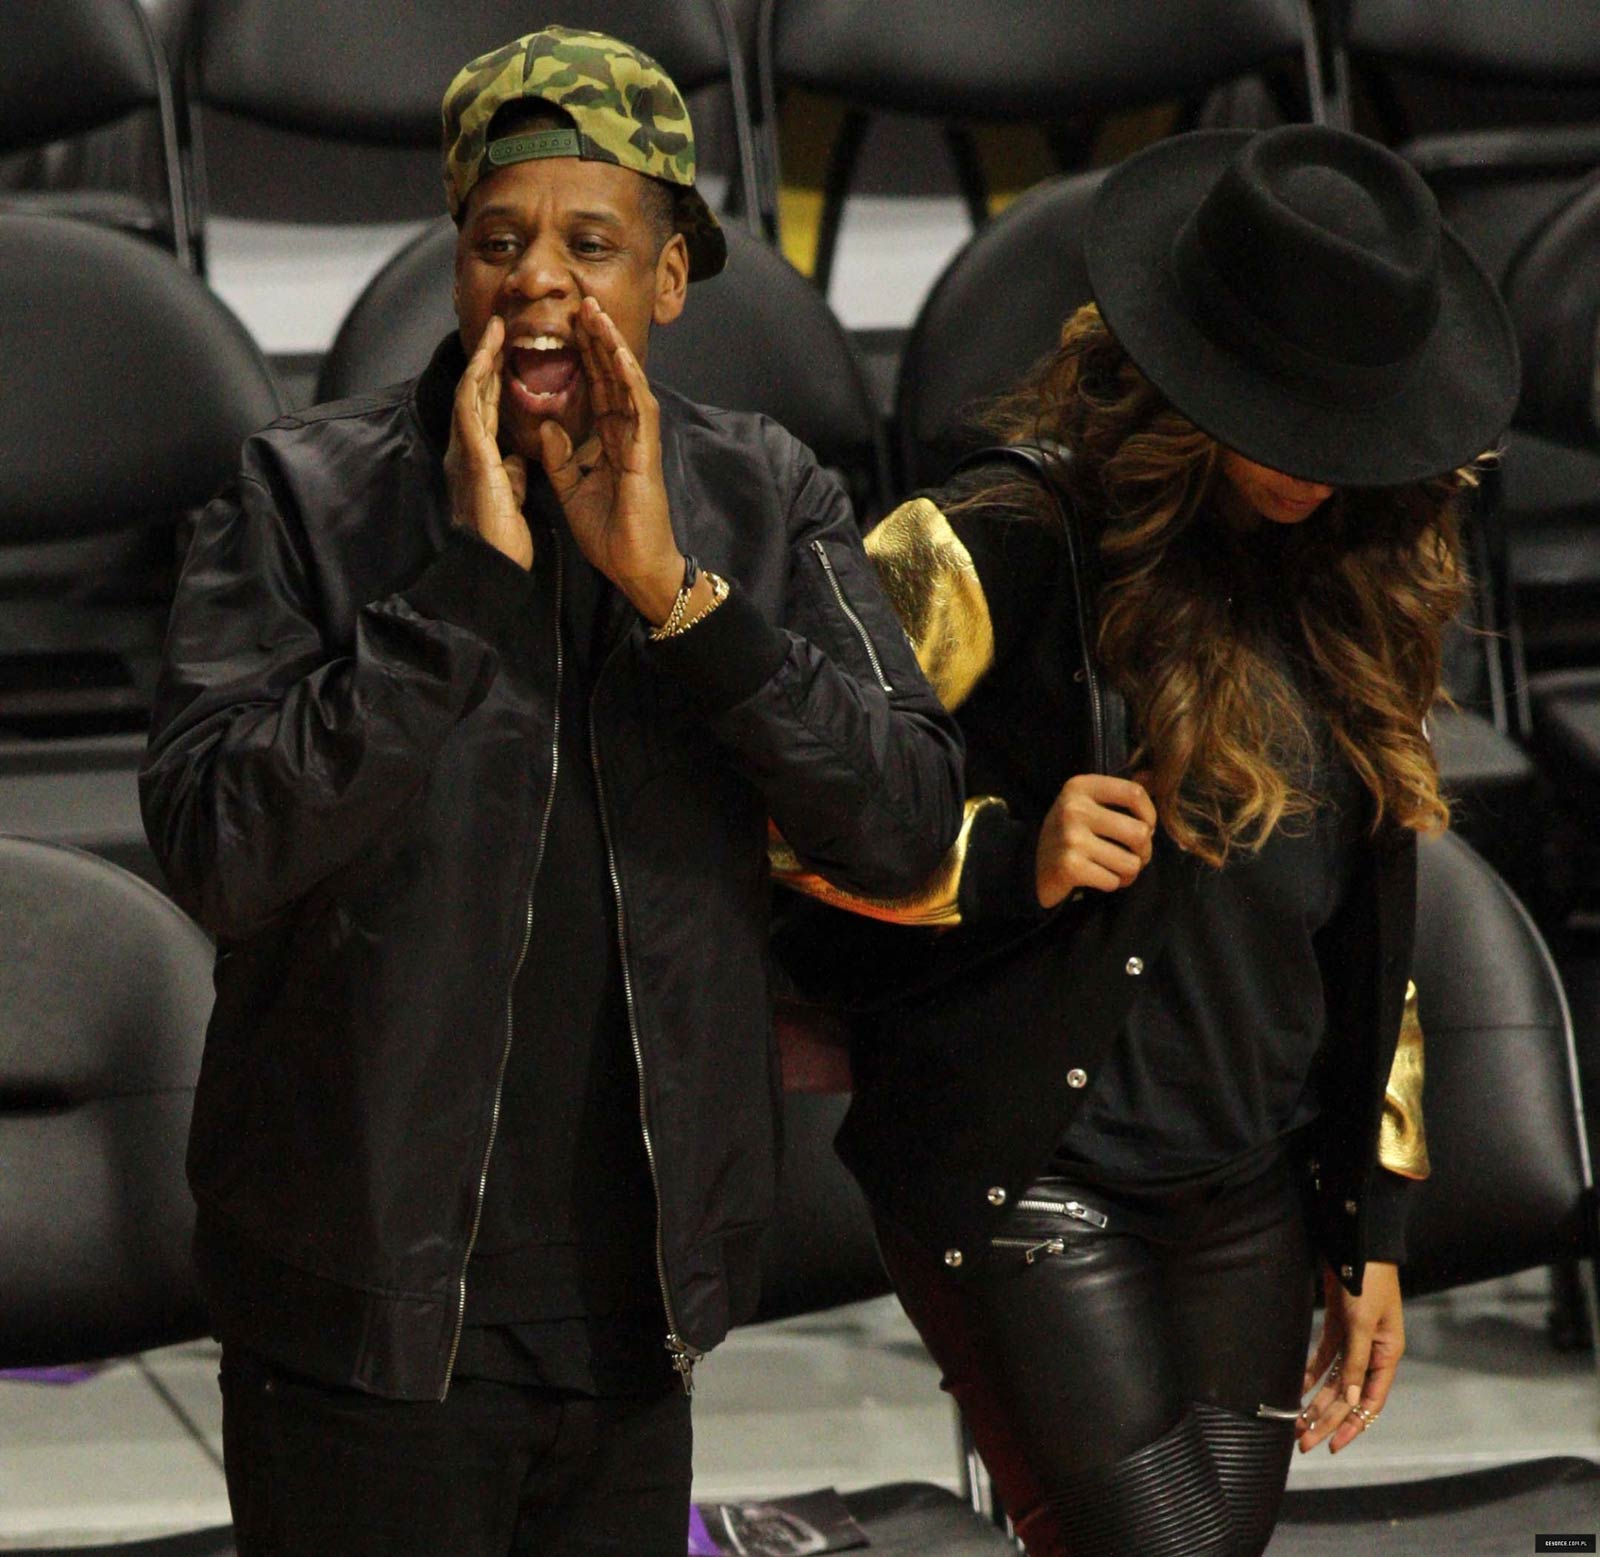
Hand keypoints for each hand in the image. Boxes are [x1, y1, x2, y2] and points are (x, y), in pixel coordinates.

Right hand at [444, 316, 532, 570]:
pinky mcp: (472, 459)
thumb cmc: (502, 540)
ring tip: (493, 331)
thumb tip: (516, 459)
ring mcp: (465, 452)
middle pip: (474, 393)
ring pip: (468, 394)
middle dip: (484, 358)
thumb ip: (509, 474)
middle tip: (496, 326)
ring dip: (480, 360)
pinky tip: (486, 361)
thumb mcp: (510, 497)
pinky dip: (477, 384)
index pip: (486, 409)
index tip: (505, 352)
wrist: (493, 566)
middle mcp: (466, 450)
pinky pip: (471, 411)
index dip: (494, 379)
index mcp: (479, 458)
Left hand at [536, 295, 683, 622]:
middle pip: (610, 377)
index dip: (583, 358)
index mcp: (609, 441)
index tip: (568, 327)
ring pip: (626, 382)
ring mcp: (639, 439)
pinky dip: (628, 377)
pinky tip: (617, 352)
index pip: (595, 389)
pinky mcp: (645, 451)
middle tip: (582, 303)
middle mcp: (626, 433)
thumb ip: (561, 455)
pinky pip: (639, 405)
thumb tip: (547, 423)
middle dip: (597, 340)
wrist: (633, 565)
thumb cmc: (609, 533)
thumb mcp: (572, 487)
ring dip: (612, 347)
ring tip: (597, 314)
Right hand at [1035, 773, 1155, 907]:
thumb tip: (1154, 774)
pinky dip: (1110, 884)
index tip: (1144, 827)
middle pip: (1140, 832)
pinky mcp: (1069, 866)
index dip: (1150, 815)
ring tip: (1112, 869)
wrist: (1032, 866)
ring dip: (1127, 873)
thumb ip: (1119, 794)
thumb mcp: (1087, 804)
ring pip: (1130, 862)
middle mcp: (1074, 808)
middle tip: (1130, 856)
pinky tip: (1096, 878)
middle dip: (1143, 852)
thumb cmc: (1071, 834)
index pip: (1135, 793)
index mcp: (1080, 787)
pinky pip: (1113, 881)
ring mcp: (1070, 837)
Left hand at [1297, 1260, 1403, 1452]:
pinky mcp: (1338, 1324)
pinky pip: (1325, 1357)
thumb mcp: (1363, 1322)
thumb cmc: (1367, 1279)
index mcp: (1388, 1355)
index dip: (1352, 1425)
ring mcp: (1355, 1338)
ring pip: (1336, 1380)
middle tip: (1303, 1441)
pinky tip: (1298, 1388)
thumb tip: (1353, 1402)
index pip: (1370, 1403)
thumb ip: (1357, 1362)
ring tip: (1297, 1423)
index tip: (1332, 1445)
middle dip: (1327, 1420)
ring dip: (1317, 1401)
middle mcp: (1373, 1352)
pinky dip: (1312, 1373)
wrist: (1356, 1241)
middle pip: (1349, 1396)